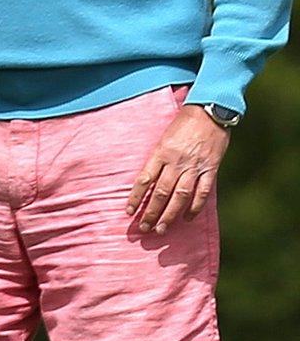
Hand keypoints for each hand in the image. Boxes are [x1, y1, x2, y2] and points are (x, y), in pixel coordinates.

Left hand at [127, 105, 229, 234]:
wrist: (210, 112)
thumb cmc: (182, 124)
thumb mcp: (163, 138)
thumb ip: (157, 159)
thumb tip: (147, 181)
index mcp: (161, 152)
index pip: (144, 180)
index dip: (136, 197)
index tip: (129, 212)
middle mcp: (176, 162)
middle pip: (161, 192)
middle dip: (151, 212)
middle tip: (144, 228)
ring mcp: (194, 166)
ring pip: (180, 196)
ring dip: (170, 215)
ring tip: (161, 229)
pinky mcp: (210, 169)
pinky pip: (202, 192)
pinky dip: (194, 207)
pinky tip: (187, 218)